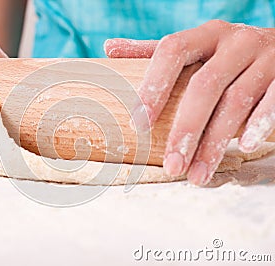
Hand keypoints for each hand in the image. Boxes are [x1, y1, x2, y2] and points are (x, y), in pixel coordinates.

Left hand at [105, 20, 274, 185]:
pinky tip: (243, 147)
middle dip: (186, 129)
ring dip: (216, 142)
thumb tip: (109, 47)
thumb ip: (154, 51)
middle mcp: (234, 42)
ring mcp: (264, 57)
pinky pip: (273, 101)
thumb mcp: (193, 48)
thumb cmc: (225, 55)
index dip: (153, 86)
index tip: (138, 124)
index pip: (172, 51)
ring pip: (236, 101)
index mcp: (204, 35)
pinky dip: (259, 124)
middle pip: (204, 85)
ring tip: (197, 174)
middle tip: (172, 165)